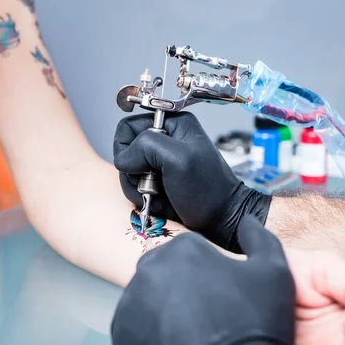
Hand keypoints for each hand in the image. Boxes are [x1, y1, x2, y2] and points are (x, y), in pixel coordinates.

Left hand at [111, 216, 299, 344]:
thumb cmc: (255, 325)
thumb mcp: (273, 272)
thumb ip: (258, 237)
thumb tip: (246, 221)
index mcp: (183, 247)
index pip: (191, 254)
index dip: (210, 276)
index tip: (221, 296)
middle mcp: (151, 267)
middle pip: (167, 273)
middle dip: (183, 289)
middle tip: (207, 315)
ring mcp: (132, 300)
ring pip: (149, 298)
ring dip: (164, 309)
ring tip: (192, 332)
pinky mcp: (121, 332)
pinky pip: (135, 325)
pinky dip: (149, 332)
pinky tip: (175, 343)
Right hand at [113, 112, 270, 251]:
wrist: (221, 220)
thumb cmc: (209, 190)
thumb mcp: (179, 159)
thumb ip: (147, 147)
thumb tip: (123, 159)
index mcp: (173, 124)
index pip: (128, 127)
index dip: (127, 147)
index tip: (141, 165)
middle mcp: (164, 140)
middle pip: (125, 152)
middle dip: (135, 173)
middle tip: (155, 185)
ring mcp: (159, 163)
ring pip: (127, 173)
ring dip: (139, 189)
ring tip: (161, 196)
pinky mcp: (157, 182)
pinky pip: (135, 188)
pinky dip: (144, 199)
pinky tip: (162, 203)